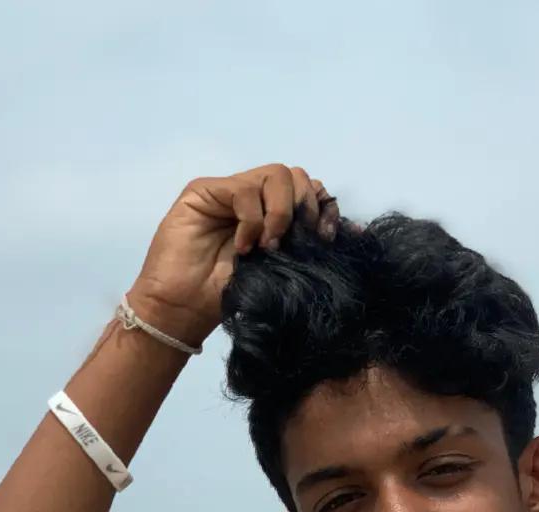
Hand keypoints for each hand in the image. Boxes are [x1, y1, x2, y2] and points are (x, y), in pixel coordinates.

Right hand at [127, 163, 344, 347]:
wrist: (183, 310)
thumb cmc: (228, 297)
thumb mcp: (280, 272)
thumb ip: (307, 248)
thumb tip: (355, 231)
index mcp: (274, 216)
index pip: (310, 191)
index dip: (325, 208)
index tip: (328, 237)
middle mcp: (254, 198)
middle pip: (297, 176)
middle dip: (306, 209)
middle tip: (296, 244)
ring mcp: (229, 191)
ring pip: (276, 175)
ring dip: (281, 213)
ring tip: (269, 247)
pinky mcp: (204, 191)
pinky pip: (244, 190)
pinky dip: (252, 219)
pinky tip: (244, 247)